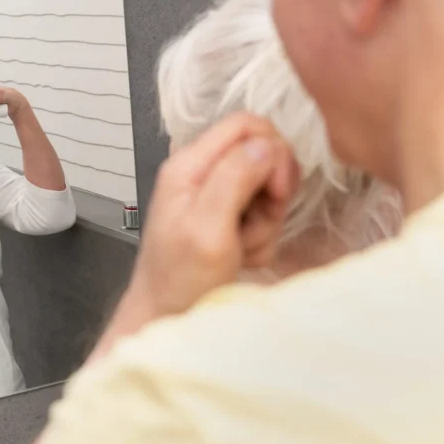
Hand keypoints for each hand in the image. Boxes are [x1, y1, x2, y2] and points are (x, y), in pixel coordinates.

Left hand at [131, 112, 299, 315]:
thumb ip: (234, 180)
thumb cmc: (180, 278)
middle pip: (263, 155)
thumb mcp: (207, 228)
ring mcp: (215, 196)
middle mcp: (201, 172)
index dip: (273, 151)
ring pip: (267, 189)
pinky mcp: (227, 219)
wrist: (167, 318)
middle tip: (255, 228)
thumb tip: (266, 143)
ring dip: (266, 223)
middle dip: (271, 194)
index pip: (247, 125)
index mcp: (189, 164)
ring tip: (241, 249)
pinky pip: (263, 216)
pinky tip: (240, 258)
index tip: (277, 192)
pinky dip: (261, 239)